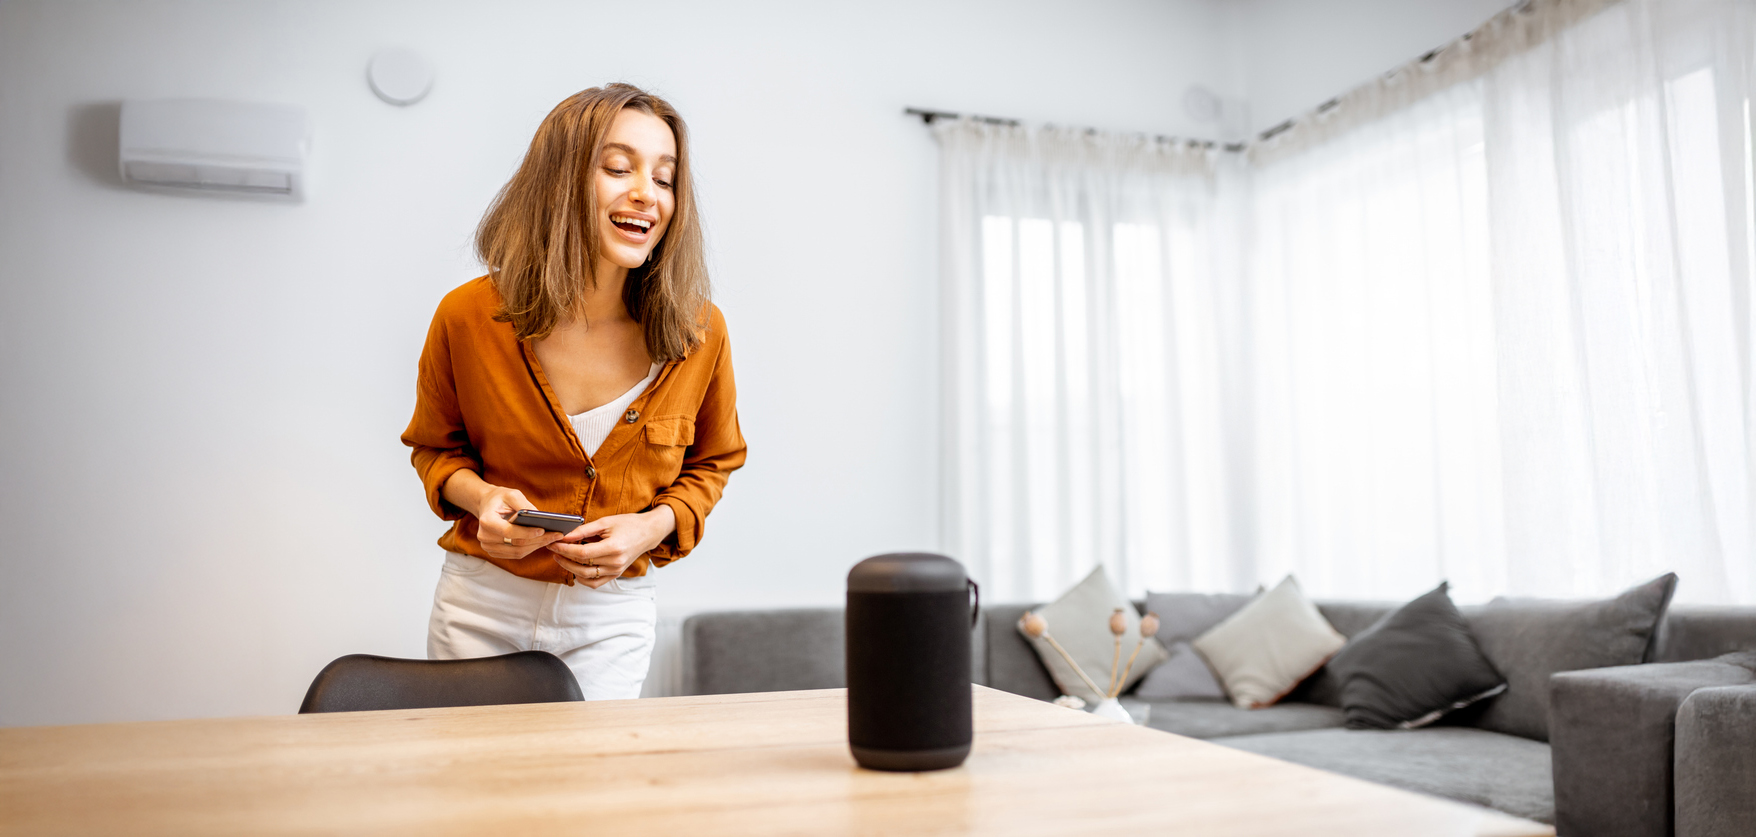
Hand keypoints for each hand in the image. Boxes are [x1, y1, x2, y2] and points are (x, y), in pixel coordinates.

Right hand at [472, 485, 566, 560]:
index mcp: (486, 521)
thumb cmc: (500, 498)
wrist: (487, 505)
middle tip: (557, 535)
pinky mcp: (495, 552)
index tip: (543, 530)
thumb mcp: (512, 494)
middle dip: (538, 540)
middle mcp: (485, 537)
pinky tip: (543, 541)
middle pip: (516, 544)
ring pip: (518, 552)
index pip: (508, 532)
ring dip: (537, 546)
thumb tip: (540, 517)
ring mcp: (489, 547)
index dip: (526, 533)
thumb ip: (524, 505)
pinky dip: (531, 548)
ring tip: (553, 538)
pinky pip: (516, 554)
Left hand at [549, 505, 676, 588]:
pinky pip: (595, 583)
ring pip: (586, 576)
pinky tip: (575, 569)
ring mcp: (616, 571)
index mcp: (613, 548)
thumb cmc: (628, 524)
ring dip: (570, 568)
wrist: (648, 532)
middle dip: (564, 558)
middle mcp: (615, 562)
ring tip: (561, 558)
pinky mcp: (616, 574)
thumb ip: (583, 530)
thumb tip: (565, 536)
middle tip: (553, 549)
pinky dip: (582, 579)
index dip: (564, 549)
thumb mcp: (605, 522)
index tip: (553, 543)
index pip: (582, 553)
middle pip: (582, 565)